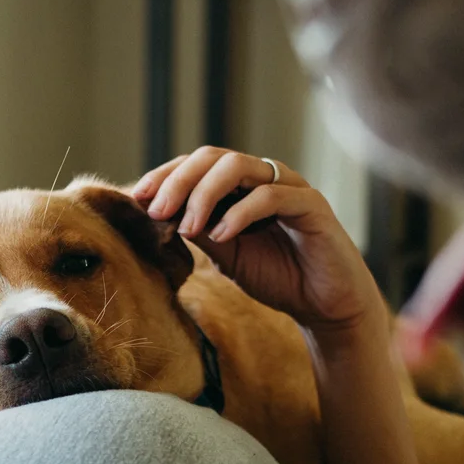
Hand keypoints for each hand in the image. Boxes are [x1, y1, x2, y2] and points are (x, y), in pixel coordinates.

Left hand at [133, 147, 379, 336]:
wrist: (325, 306)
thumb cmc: (278, 277)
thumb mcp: (226, 253)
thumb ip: (198, 229)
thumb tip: (157, 212)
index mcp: (241, 186)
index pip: (197, 165)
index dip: (166, 176)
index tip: (138, 198)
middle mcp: (264, 177)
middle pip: (213, 157)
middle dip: (178, 180)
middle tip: (156, 210)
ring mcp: (289, 186)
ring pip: (238, 167)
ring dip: (204, 194)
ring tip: (188, 228)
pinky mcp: (311, 205)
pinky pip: (270, 195)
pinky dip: (239, 213)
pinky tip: (220, 235)